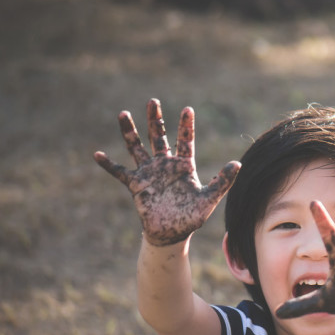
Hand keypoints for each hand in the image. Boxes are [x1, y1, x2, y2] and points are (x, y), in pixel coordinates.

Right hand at [94, 99, 239, 245]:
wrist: (172, 234)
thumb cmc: (191, 217)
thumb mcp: (209, 199)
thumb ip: (222, 181)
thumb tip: (237, 163)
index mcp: (184, 166)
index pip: (185, 140)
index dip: (186, 126)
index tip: (188, 109)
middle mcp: (165, 165)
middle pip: (159, 137)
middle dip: (156, 120)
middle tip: (153, 101)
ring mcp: (149, 173)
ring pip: (137, 147)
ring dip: (130, 132)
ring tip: (123, 114)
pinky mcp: (136, 185)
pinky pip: (119, 172)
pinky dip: (108, 164)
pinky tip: (97, 155)